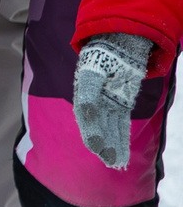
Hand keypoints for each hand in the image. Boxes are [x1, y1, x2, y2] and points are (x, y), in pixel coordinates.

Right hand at [74, 32, 154, 170]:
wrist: (119, 43)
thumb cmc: (102, 55)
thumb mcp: (93, 72)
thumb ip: (88, 93)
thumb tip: (85, 112)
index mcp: (83, 92)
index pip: (86, 117)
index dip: (91, 133)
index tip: (97, 148)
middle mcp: (95, 100)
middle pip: (99, 127)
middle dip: (104, 145)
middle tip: (110, 161)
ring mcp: (109, 103)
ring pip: (111, 128)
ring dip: (114, 145)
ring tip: (117, 162)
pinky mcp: (122, 103)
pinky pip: (121, 124)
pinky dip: (122, 137)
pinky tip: (123, 151)